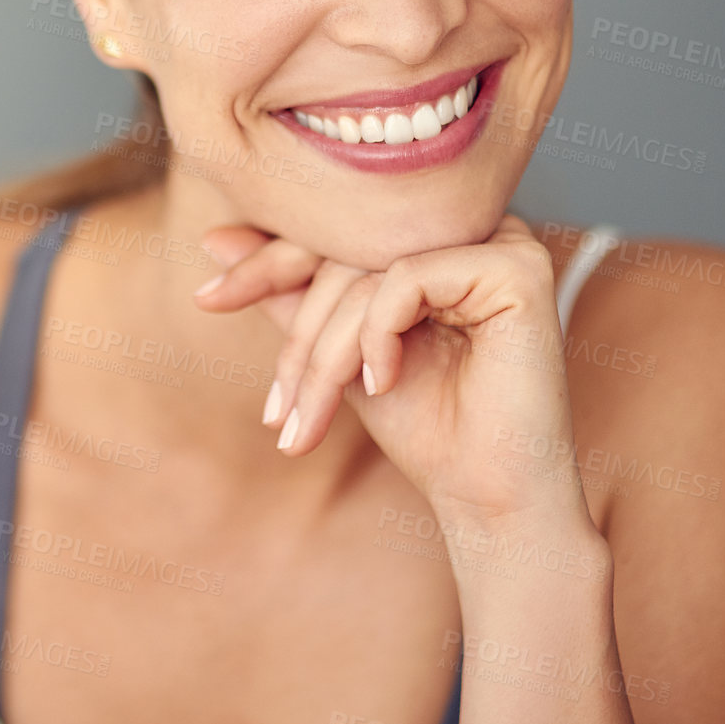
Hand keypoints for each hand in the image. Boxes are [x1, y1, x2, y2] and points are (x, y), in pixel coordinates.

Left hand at [193, 215, 588, 530]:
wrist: (487, 498)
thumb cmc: (423, 425)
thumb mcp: (337, 351)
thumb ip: (288, 293)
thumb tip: (216, 239)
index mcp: (434, 235)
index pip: (334, 230)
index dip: (266, 263)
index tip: (207, 297)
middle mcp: (471, 225)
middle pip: (347, 249)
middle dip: (298, 336)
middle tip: (275, 409)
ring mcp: (501, 240)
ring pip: (368, 270)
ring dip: (325, 352)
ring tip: (310, 419)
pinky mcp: (517, 267)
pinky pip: (405, 278)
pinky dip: (375, 335)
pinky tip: (382, 382)